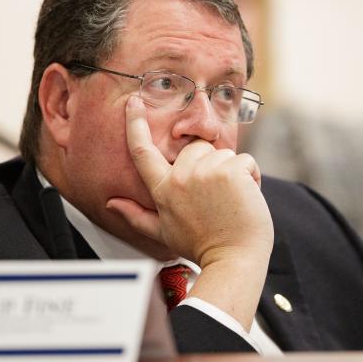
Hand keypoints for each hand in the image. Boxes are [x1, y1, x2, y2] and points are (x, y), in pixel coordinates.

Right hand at [108, 95, 272, 269]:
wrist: (233, 259)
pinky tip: (245, 198)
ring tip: (231, 201)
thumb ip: (135, 215)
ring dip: (232, 173)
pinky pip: (244, 161)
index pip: (142, 151)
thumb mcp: (163, 232)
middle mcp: (180, 177)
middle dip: (209, 165)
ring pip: (222, 154)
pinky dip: (251, 176)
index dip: (136, 124)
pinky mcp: (229, 170)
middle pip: (195, 149)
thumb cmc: (201, 246)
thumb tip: (111, 203)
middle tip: (216, 197)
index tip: (134, 102)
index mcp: (163, 190)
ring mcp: (205, 172)